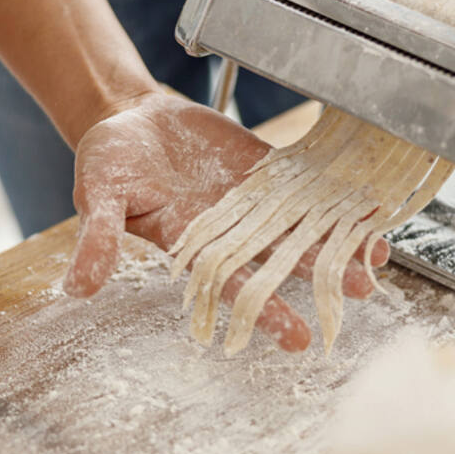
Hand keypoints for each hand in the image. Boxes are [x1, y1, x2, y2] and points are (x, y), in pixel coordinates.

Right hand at [63, 91, 389, 351]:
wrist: (129, 116)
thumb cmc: (108, 160)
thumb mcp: (97, 195)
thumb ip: (97, 239)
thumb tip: (77, 287)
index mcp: (190, 247)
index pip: (233, 287)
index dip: (264, 310)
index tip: (297, 338)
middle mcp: (229, 232)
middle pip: (280, 261)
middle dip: (319, 278)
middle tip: (359, 293)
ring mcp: (252, 201)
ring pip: (301, 227)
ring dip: (337, 241)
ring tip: (377, 256)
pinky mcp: (265, 169)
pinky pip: (306, 185)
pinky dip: (335, 194)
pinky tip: (369, 204)